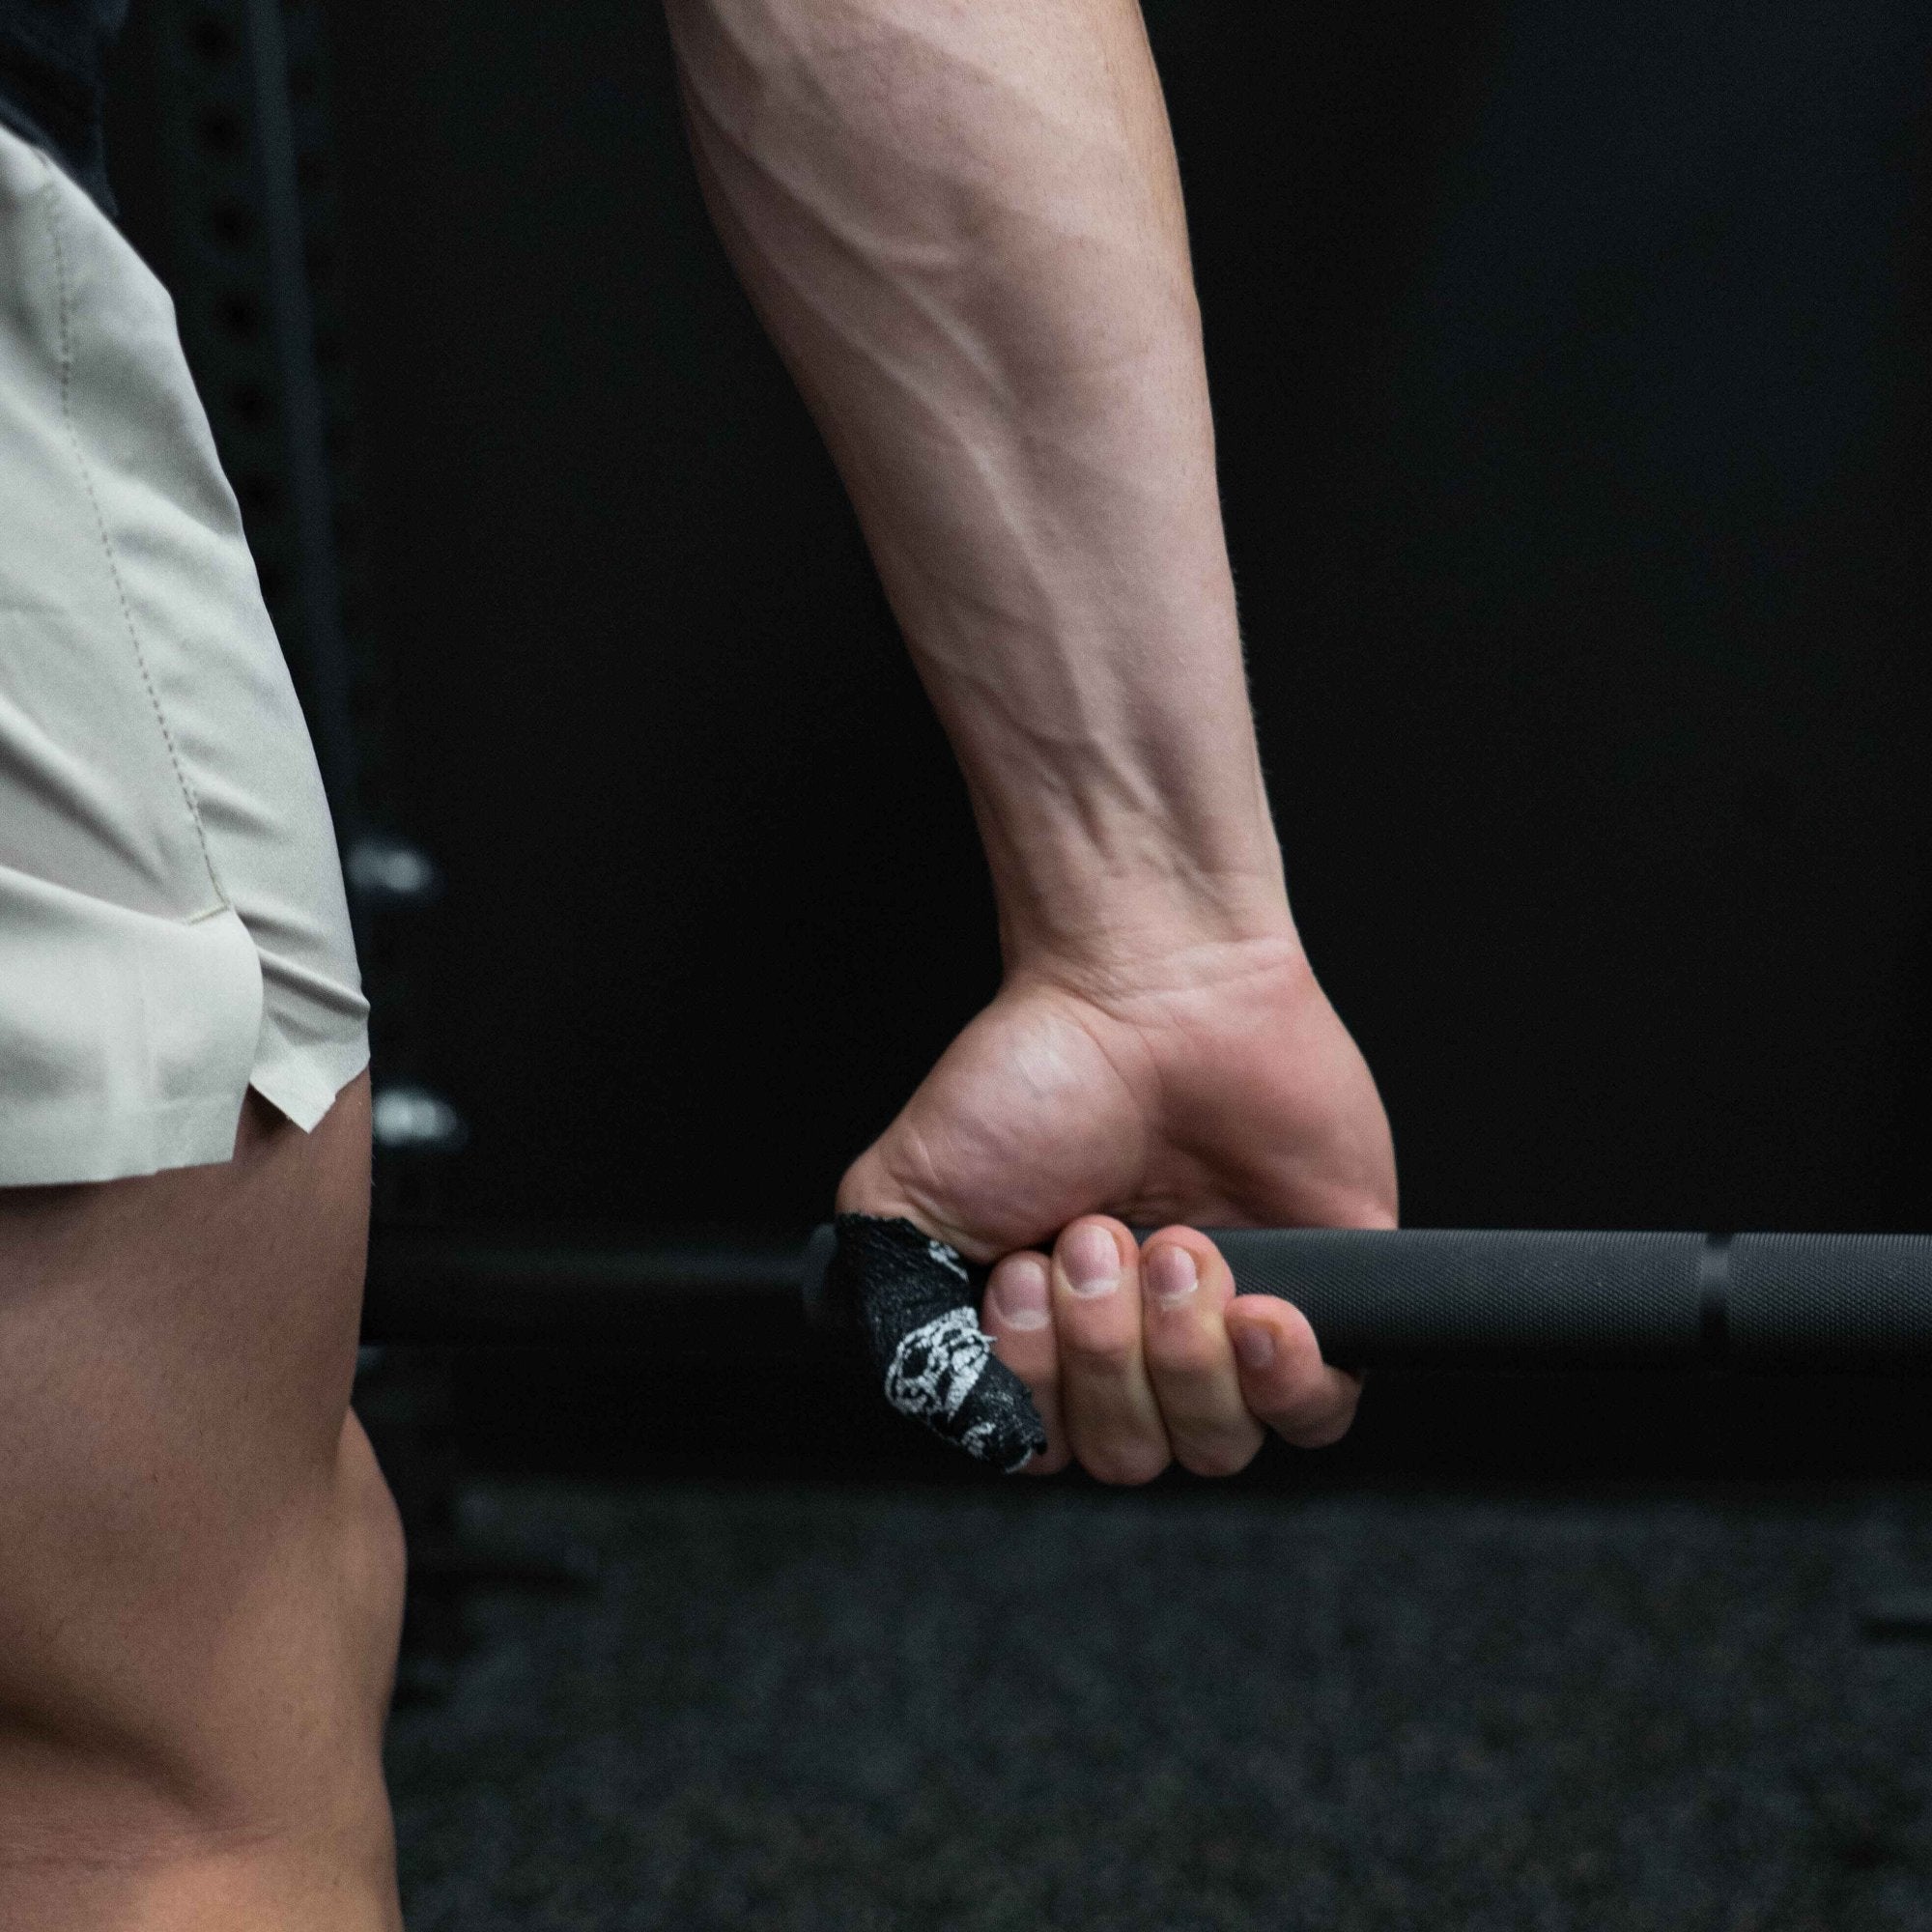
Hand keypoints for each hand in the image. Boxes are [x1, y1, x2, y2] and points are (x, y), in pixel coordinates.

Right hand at [836, 930, 1396, 1480]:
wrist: (1152, 986)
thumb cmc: (1036, 1073)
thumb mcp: (903, 1194)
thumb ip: (896, 1321)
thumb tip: (951, 1413)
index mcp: (1047, 1334)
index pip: (1046, 1447)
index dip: (1037, 1387)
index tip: (1025, 1277)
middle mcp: (1137, 1342)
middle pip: (1132, 1455)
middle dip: (1105, 1351)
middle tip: (1099, 1236)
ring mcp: (1229, 1326)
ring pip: (1218, 1442)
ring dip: (1184, 1351)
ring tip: (1175, 1242)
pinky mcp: (1326, 1297)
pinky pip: (1316, 1411)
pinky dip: (1285, 1382)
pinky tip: (1257, 1312)